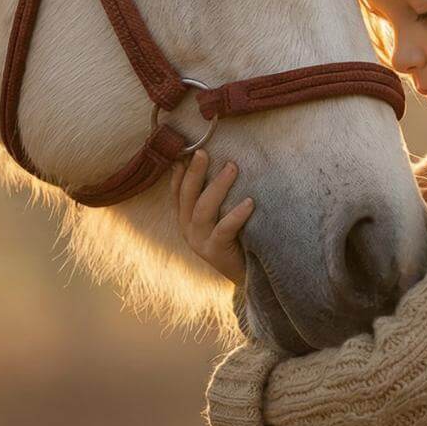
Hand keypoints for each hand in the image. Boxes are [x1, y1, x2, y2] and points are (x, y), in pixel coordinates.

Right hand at [172, 149, 253, 284]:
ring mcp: (199, 242)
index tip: (187, 151)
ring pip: (203, 210)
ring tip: (232, 167)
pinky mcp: (215, 252)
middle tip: (204, 152)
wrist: (248, 274)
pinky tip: (249, 202)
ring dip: (217, 186)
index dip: (179, 172)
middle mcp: (188, 230)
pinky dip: (236, 215)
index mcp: (185, 219)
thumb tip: (218, 161)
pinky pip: (223, 229)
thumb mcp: (221, 214)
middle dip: (195, 172)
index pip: (177, 191)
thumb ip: (215, 195)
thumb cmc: (237, 238)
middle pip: (187, 196)